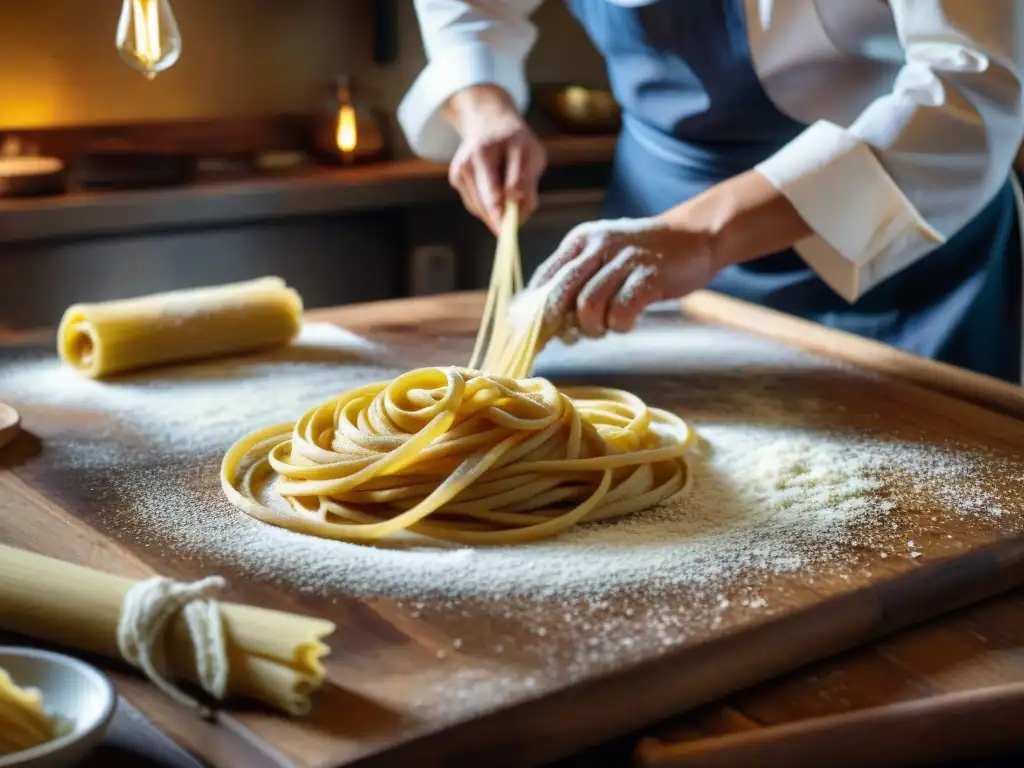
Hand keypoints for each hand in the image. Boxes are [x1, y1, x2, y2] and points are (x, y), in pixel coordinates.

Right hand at [445, 85, 546, 233]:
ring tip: (514, 203)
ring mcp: (459, 172)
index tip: (508, 233)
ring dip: (497, 214)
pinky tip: (499, 197)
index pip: (492, 192)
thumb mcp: (531, 153)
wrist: (489, 122)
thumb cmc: (515, 139)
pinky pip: (476, 204)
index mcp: (484, 152)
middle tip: (516, 225)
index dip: (501, 216)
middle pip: (483, 204)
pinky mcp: (456, 180)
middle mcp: (466, 163)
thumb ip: (526, 181)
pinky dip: (489, 208)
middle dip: (501, 218)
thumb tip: (519, 208)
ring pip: (479, 208)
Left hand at [527, 170, 812, 340]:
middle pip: (560, 293)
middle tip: (570, 337)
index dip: (535, 310)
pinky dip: (620, 325)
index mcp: (580, 240)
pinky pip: (621, 311)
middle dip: (560, 324)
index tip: (538, 333)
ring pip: (588, 306)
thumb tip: (548, 323)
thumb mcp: (603, 258)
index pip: (543, 278)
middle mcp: (598, 245)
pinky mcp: (649, 275)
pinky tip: (626, 322)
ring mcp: (624, 259)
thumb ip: (577, 283)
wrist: (694, 237)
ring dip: (593, 327)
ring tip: (606, 327)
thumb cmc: (644, 257)